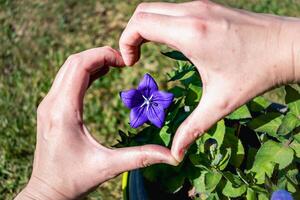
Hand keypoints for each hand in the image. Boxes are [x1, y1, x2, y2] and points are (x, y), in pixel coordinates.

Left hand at [15, 47, 177, 199]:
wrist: (46, 191)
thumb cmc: (73, 180)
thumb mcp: (108, 167)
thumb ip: (140, 157)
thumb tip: (172, 156)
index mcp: (63, 111)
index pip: (79, 66)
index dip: (102, 55)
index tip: (124, 61)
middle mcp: (51, 103)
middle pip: (73, 62)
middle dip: (98, 55)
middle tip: (123, 61)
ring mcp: (48, 105)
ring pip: (68, 70)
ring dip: (91, 63)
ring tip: (115, 65)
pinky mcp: (51, 109)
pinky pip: (66, 81)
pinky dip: (84, 73)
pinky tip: (100, 76)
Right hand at [119, 0, 299, 161]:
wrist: (290, 46)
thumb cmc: (257, 73)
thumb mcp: (221, 103)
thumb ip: (192, 128)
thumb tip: (175, 154)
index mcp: (190, 32)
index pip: (139, 23)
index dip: (125, 42)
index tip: (132, 63)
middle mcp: (192, 12)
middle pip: (142, 11)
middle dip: (131, 34)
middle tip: (135, 58)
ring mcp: (200, 5)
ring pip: (156, 8)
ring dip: (146, 27)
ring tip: (147, 51)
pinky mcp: (207, 6)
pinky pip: (172, 9)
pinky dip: (161, 23)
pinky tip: (170, 43)